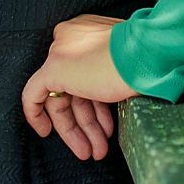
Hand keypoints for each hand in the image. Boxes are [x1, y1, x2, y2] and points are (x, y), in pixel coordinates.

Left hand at [20, 14, 136, 160]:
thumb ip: (111, 74)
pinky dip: (35, 114)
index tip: (101, 123)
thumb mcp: (128, 64)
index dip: (94, 104)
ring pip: (61, 97)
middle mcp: (70, 38)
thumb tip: (110, 93)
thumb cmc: (148, 59)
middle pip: (73, 88)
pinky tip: (45, 132)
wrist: (149, 54)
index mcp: (87, 31)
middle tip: (98, 146)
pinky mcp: (54, 68)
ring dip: (79, 129)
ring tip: (94, 151)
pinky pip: (34, 94)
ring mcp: (61, 53)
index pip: (82, 72)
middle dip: (88, 122)